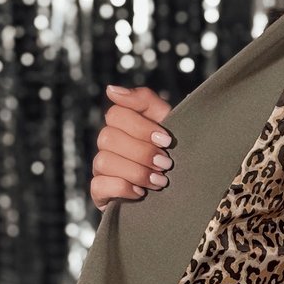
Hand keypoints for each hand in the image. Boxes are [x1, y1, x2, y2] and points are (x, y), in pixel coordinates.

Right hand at [91, 84, 173, 211]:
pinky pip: (98, 185)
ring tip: (160, 181)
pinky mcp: (100, 193)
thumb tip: (111, 90)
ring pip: (103, 161)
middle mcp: (108, 145)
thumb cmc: (174, 154)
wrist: (184, 193)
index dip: (141, 126)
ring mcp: (102, 170)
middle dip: (142, 152)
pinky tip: (141, 194)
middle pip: (108, 137)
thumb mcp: (168, 123)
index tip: (166, 140)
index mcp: (123, 126)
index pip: (115, 113)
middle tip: (166, 164)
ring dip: (136, 172)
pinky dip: (122, 188)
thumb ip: (144, 101)